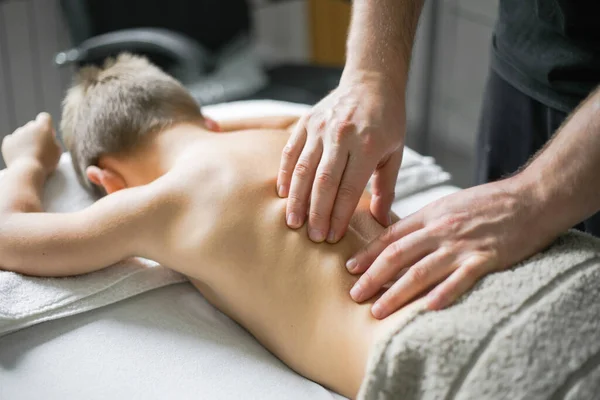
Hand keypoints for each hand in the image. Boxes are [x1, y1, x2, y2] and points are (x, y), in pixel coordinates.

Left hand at [2, 113, 61, 175]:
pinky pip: (12, 140)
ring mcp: (16, 134)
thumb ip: (53, 141)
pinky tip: (21, 155)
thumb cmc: (46, 161)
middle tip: (40, 147)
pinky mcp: (7, 142)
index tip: (49, 135)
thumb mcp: (58, 151)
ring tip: (30, 154)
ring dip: (25, 140)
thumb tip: (49, 139)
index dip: (47, 125)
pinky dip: (16, 146)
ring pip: (22, 133)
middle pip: (32, 125)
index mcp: (43, 127)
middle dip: (36, 133)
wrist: (27, 171)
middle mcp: (28, 127)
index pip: (45, 117)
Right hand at [277, 71, 405, 242]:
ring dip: (297, 199)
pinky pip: (291, 152)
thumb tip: (382, 223)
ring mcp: (321, 128)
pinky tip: (283, 194)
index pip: (350, 188)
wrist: (371, 82)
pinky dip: (285, 174)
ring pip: (303, 169)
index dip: (340, 215)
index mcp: (369, 145)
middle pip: (324, 182)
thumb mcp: (395, 153)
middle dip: (317, 213)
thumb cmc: (387, 121)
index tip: (334, 237)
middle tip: (313, 237)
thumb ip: (387, 188)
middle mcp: (342, 136)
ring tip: (293, 222)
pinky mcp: (306, 122)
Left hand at [346, 179, 558, 317]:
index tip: (350, 268)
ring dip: (396, 293)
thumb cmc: (489, 202)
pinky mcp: (485, 259)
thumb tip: (400, 238)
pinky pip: (459, 280)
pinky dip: (442, 294)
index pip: (391, 236)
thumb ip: (426, 222)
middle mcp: (441, 230)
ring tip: (377, 311)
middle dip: (372, 276)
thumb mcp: (450, 204)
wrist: (531, 198)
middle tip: (354, 295)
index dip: (368, 253)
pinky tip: (425, 309)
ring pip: (420, 272)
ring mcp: (462, 245)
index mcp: (431, 215)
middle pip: (398, 255)